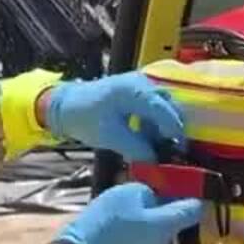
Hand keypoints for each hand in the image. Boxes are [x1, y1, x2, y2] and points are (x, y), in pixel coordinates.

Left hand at [43, 72, 184, 162]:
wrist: (64, 105)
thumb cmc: (84, 118)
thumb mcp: (111, 137)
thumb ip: (137, 148)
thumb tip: (157, 160)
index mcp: (133, 90)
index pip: (163, 109)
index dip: (174, 130)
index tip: (179, 148)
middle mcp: (141, 82)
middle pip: (168, 105)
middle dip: (172, 128)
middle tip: (172, 150)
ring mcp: (140, 83)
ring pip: (163, 105)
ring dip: (163, 125)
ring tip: (157, 145)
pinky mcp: (136, 89)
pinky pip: (154, 104)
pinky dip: (155, 120)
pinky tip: (147, 135)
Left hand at [52, 182, 203, 243]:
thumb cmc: (122, 239)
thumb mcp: (159, 227)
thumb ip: (183, 213)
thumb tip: (203, 202)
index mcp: (136, 187)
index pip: (167, 190)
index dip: (179, 207)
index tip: (187, 226)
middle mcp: (119, 194)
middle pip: (152, 207)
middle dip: (163, 225)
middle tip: (168, 243)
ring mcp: (105, 211)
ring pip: (138, 221)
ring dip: (149, 237)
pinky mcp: (96, 228)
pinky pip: (124, 233)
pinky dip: (133, 243)